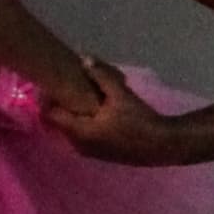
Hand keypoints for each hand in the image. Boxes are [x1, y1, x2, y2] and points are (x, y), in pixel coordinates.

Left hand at [46, 60, 178, 164]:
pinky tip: (99, 114)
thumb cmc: (141, 121)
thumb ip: (101, 76)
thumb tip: (84, 58)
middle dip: (62, 106)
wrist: (165, 146)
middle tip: (70, 89)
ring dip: (74, 116)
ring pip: (72, 131)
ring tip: (85, 100)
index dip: (49, 98)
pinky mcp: (102, 155)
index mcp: (79, 131)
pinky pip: (83, 137)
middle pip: (59, 123)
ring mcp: (91, 152)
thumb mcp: (122, 95)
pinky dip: (84, 125)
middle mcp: (79, 145)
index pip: (50, 114)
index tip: (55, 85)